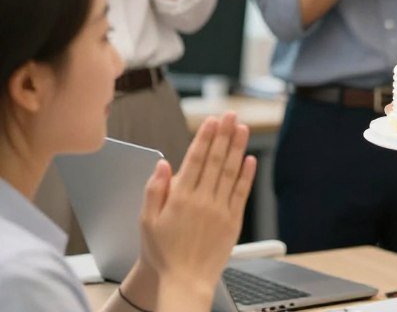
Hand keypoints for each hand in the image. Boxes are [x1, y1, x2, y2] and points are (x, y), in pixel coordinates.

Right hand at [138, 113, 256, 305]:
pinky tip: (250, 159)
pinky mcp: (233, 221)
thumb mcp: (147, 222)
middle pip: (215, 160)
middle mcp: (203, 201)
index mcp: (180, 199)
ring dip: (237, 147)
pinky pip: (242, 192)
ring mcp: (220, 210)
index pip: (195, 160)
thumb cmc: (163, 254)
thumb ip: (154, 191)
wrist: (184, 282)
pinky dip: (247, 174)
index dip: (205, 137)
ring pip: (231, 172)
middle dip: (223, 134)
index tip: (211, 120)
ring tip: (241, 127)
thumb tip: (162, 165)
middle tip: (230, 114)